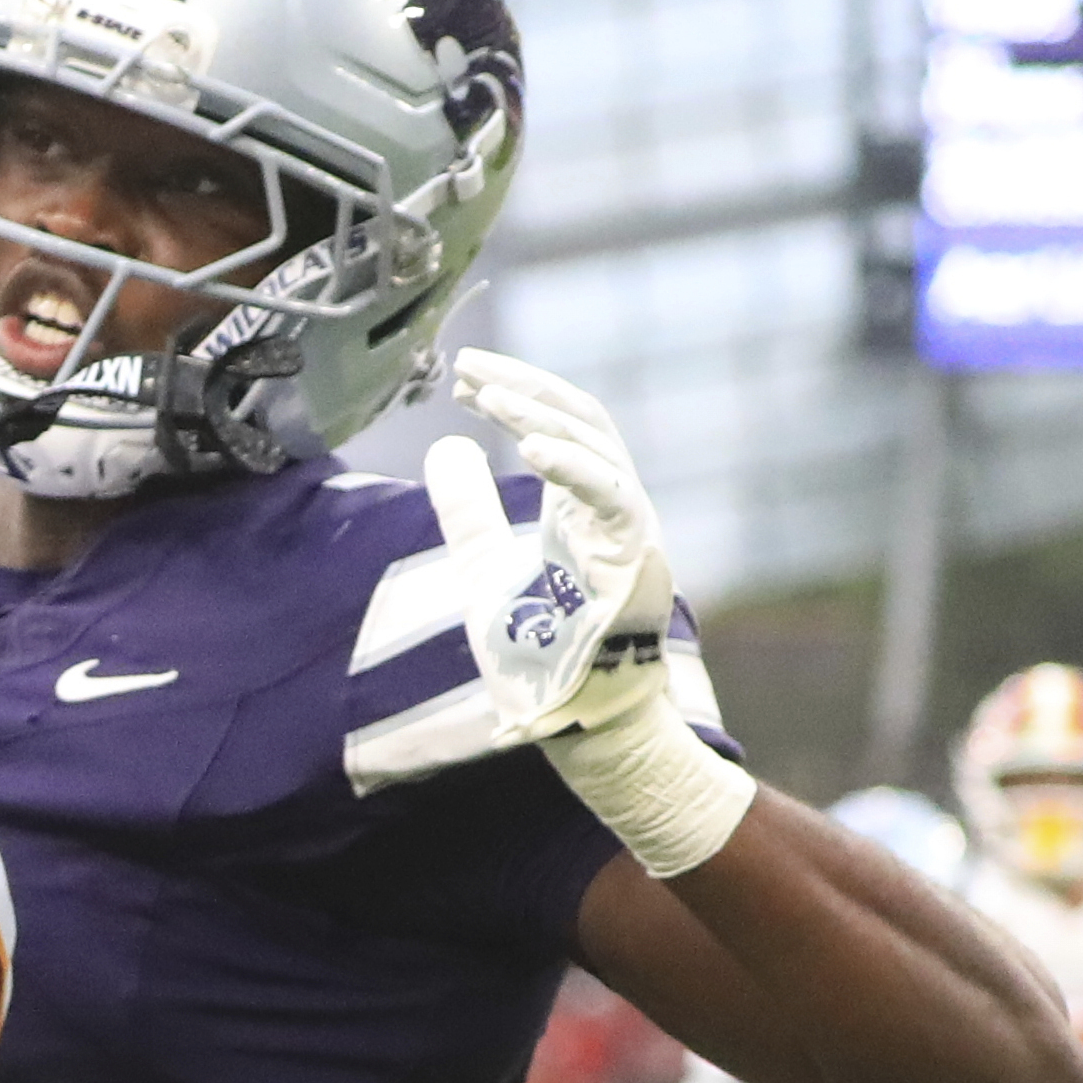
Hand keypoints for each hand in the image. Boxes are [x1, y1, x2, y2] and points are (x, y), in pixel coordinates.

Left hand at [429, 351, 674, 743]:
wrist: (569, 717)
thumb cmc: (538, 650)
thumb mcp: (482, 563)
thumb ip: (466, 508)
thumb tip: (443, 446)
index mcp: (580, 502)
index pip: (554, 424)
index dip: (512, 394)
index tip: (459, 378)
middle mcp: (612, 502)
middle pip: (578, 418)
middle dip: (523, 385)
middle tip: (466, 366)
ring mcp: (631, 524)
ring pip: (598, 445)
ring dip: (540, 415)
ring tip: (485, 394)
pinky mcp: (639, 554)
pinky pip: (612, 494)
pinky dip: (572, 466)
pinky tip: (527, 447)